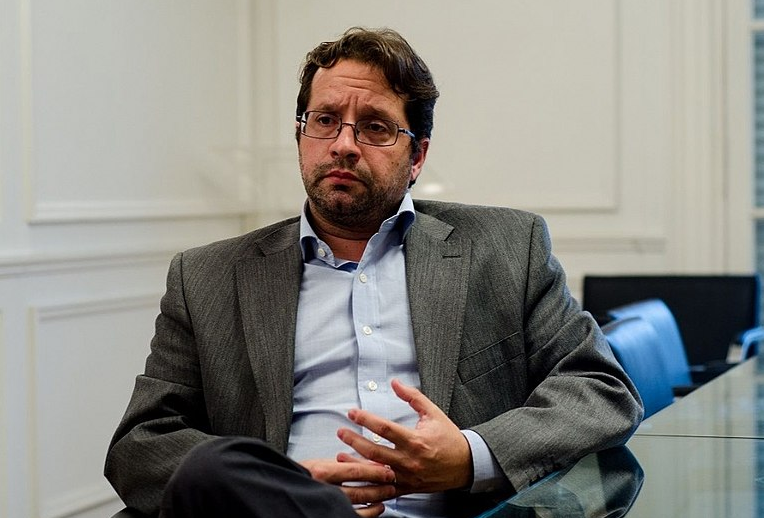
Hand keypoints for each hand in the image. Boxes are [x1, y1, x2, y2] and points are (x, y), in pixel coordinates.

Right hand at [299, 458, 395, 515]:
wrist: (287, 488)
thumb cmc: (306, 473)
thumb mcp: (322, 463)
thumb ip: (344, 463)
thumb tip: (371, 463)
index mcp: (323, 472)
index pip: (355, 471)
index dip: (375, 471)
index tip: (388, 470)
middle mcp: (325, 489)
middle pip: (360, 489)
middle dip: (380, 486)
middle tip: (392, 482)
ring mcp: (328, 503)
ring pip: (358, 505)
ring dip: (377, 500)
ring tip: (387, 495)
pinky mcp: (331, 513)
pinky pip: (354, 516)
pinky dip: (369, 513)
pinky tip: (377, 508)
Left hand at [336, 379, 472, 493]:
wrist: (466, 464)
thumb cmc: (449, 437)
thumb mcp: (433, 413)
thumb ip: (413, 397)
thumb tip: (395, 382)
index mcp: (416, 440)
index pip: (384, 428)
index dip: (365, 419)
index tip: (352, 412)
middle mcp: (410, 460)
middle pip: (374, 450)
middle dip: (354, 440)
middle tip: (340, 432)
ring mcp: (408, 476)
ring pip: (376, 471)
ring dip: (356, 463)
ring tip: (340, 454)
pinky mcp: (408, 487)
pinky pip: (385, 488)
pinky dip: (369, 483)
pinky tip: (357, 477)